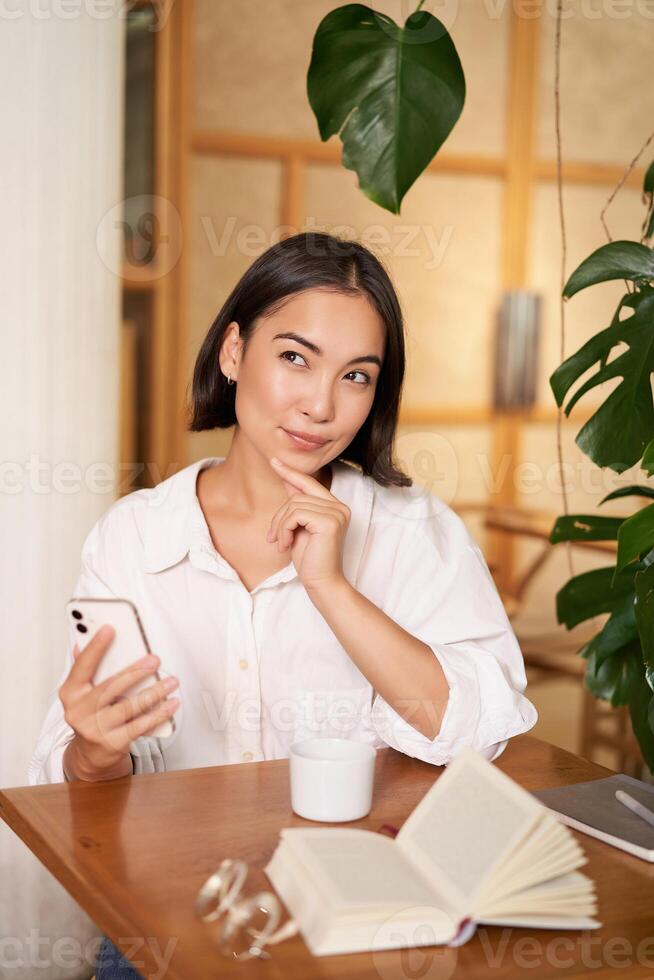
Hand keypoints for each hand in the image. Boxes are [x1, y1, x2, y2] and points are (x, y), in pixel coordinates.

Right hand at [58, 624, 179, 779]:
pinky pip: (140, 725)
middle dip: (135, 671)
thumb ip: (84, 668)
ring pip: (130, 706)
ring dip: (154, 692)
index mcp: (71, 693)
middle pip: (111, 686)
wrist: (90, 754)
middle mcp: (79, 711)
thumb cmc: (90, 715)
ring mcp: (96, 728)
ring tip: (171, 681)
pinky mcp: (113, 743)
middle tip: (155, 660)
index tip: (110, 629)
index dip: (96, 647)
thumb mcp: (82, 692)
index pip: (82, 666)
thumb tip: (80, 644)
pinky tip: (171, 703)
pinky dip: (159, 714)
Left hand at [266, 456, 349, 593]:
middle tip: (273, 538)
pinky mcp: (330, 522)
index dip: (291, 472)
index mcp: (335, 506)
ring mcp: (337, 513)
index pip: (309, 483)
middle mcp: (339, 507)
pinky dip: (284, 529)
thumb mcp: (300, 528)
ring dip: (280, 526)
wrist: (321, 582)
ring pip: (294, 506)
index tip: (274, 461)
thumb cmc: (311, 559)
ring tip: (280, 543)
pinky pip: (295, 514)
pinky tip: (285, 544)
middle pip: (297, 496)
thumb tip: (288, 481)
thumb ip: (298, 505)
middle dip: (279, 517)